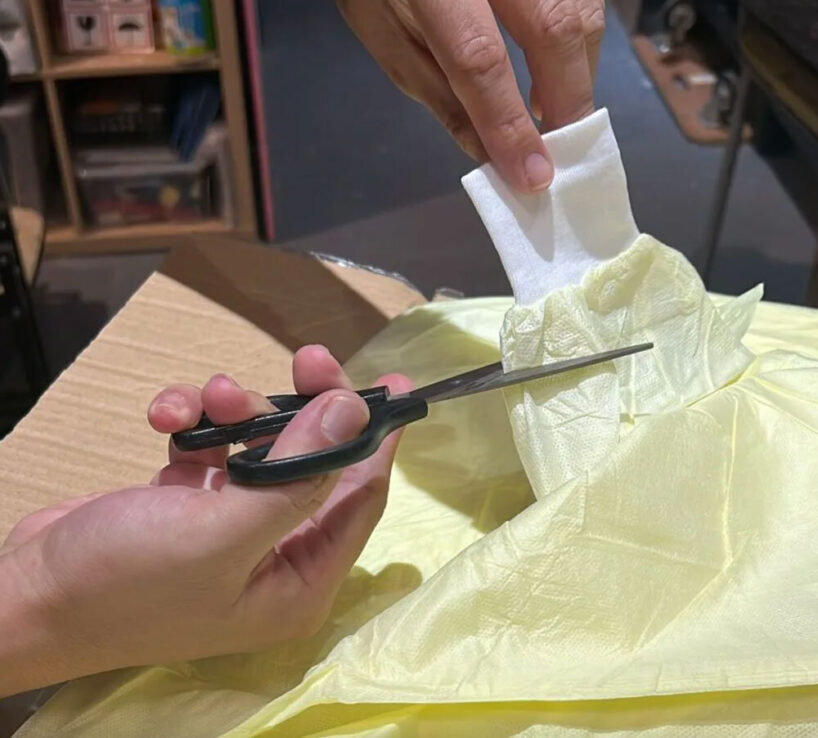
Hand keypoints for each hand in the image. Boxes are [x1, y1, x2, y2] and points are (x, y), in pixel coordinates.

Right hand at [0, 346, 409, 696]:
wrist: (26, 592)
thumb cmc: (126, 581)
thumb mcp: (220, 534)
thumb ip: (296, 476)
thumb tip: (353, 412)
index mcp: (299, 580)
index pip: (361, 498)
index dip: (379, 439)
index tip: (394, 383)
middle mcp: (274, 553)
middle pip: (314, 461)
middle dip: (306, 409)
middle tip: (308, 358)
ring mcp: (231, 525)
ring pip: (261, 446)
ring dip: (238, 411)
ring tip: (209, 397)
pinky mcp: (191, 501)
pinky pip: (214, 447)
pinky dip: (195, 423)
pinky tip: (164, 415)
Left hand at [339, 0, 604, 191]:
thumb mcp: (388, 39)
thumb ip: (439, 94)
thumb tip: (488, 151)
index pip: (480, 61)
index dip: (510, 124)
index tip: (533, 175)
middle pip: (552, 29)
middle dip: (567, 101)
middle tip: (565, 151)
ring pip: (580, 9)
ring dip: (578, 70)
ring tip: (556, 113)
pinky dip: (578, 39)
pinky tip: (558, 68)